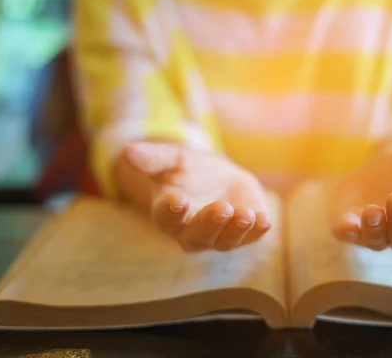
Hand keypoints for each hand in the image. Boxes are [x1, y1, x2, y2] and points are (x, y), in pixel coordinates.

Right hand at [119, 142, 270, 251]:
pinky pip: (251, 236)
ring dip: (237, 230)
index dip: (171, 210)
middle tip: (222, 207)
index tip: (177, 201)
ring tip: (246, 214)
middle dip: (210, 223)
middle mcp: (191, 232)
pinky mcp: (245, 232)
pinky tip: (264, 220)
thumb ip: (152, 158)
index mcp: (168, 214)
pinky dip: (257, 231)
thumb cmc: (187, 169)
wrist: (216, 177)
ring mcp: (220, 236)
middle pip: (198, 236)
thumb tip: (127, 151)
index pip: (167, 217)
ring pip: (226, 240)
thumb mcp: (170, 158)